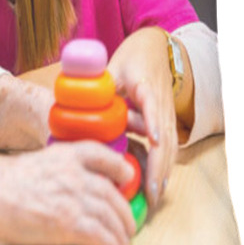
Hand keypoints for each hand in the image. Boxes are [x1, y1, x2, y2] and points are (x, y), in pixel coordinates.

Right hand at [0, 141, 136, 244]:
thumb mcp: (33, 163)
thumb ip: (55, 170)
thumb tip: (68, 186)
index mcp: (63, 155)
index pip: (102, 155)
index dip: (119, 167)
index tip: (128, 177)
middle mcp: (74, 175)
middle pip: (112, 194)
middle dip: (124, 212)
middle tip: (128, 223)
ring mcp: (73, 199)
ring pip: (111, 218)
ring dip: (121, 233)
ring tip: (122, 241)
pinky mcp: (68, 225)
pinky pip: (102, 238)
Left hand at [107, 27, 177, 207]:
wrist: (153, 47)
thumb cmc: (131, 57)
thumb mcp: (112, 67)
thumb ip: (98, 86)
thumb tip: (74, 103)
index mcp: (146, 87)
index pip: (151, 106)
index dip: (152, 123)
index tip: (153, 141)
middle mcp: (161, 103)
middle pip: (165, 137)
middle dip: (159, 165)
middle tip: (150, 191)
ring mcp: (167, 113)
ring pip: (170, 146)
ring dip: (163, 172)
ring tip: (153, 197)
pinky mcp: (166, 120)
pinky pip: (169, 146)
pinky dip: (165, 166)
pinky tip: (158, 185)